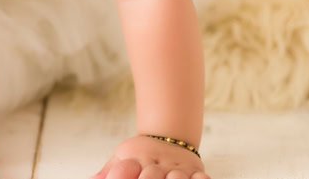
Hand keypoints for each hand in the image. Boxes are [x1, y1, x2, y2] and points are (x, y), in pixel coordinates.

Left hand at [89, 134, 210, 178]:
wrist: (169, 135)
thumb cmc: (141, 155)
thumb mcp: (122, 158)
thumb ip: (108, 172)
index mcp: (137, 161)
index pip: (127, 171)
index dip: (122, 176)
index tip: (120, 177)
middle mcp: (158, 165)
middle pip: (152, 176)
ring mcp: (177, 168)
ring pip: (178, 177)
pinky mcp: (195, 171)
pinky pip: (201, 177)